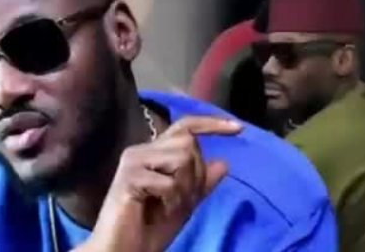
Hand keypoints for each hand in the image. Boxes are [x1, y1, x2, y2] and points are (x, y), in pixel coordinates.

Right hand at [83, 116, 242, 251]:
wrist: (126, 250)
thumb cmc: (151, 227)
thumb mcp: (186, 203)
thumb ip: (202, 182)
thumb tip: (224, 162)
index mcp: (154, 152)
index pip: (185, 127)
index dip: (212, 124)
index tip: (239, 128)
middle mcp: (142, 150)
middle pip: (188, 143)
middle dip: (196, 174)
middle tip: (181, 200)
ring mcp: (133, 161)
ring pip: (181, 158)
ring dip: (184, 188)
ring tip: (169, 206)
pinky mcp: (128, 177)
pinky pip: (169, 182)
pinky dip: (172, 200)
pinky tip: (160, 211)